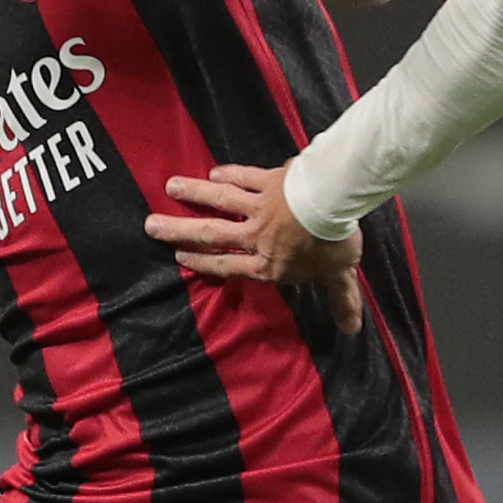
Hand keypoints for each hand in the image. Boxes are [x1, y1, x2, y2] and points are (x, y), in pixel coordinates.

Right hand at [149, 163, 363, 334]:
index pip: (229, 265)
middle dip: (179, 231)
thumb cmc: (332, 243)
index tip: (179, 257)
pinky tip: (213, 172)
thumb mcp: (339, 275)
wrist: (331, 203)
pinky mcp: (266, 180)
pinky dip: (228, 174)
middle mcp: (256, 237)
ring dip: (193, 194)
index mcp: (267, 263)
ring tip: (169, 187)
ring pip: (220, 201)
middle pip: (212, 234)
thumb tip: (352, 330)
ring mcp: (258, 207)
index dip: (203, 262)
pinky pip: (243, 178)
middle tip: (151, 225)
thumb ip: (341, 300)